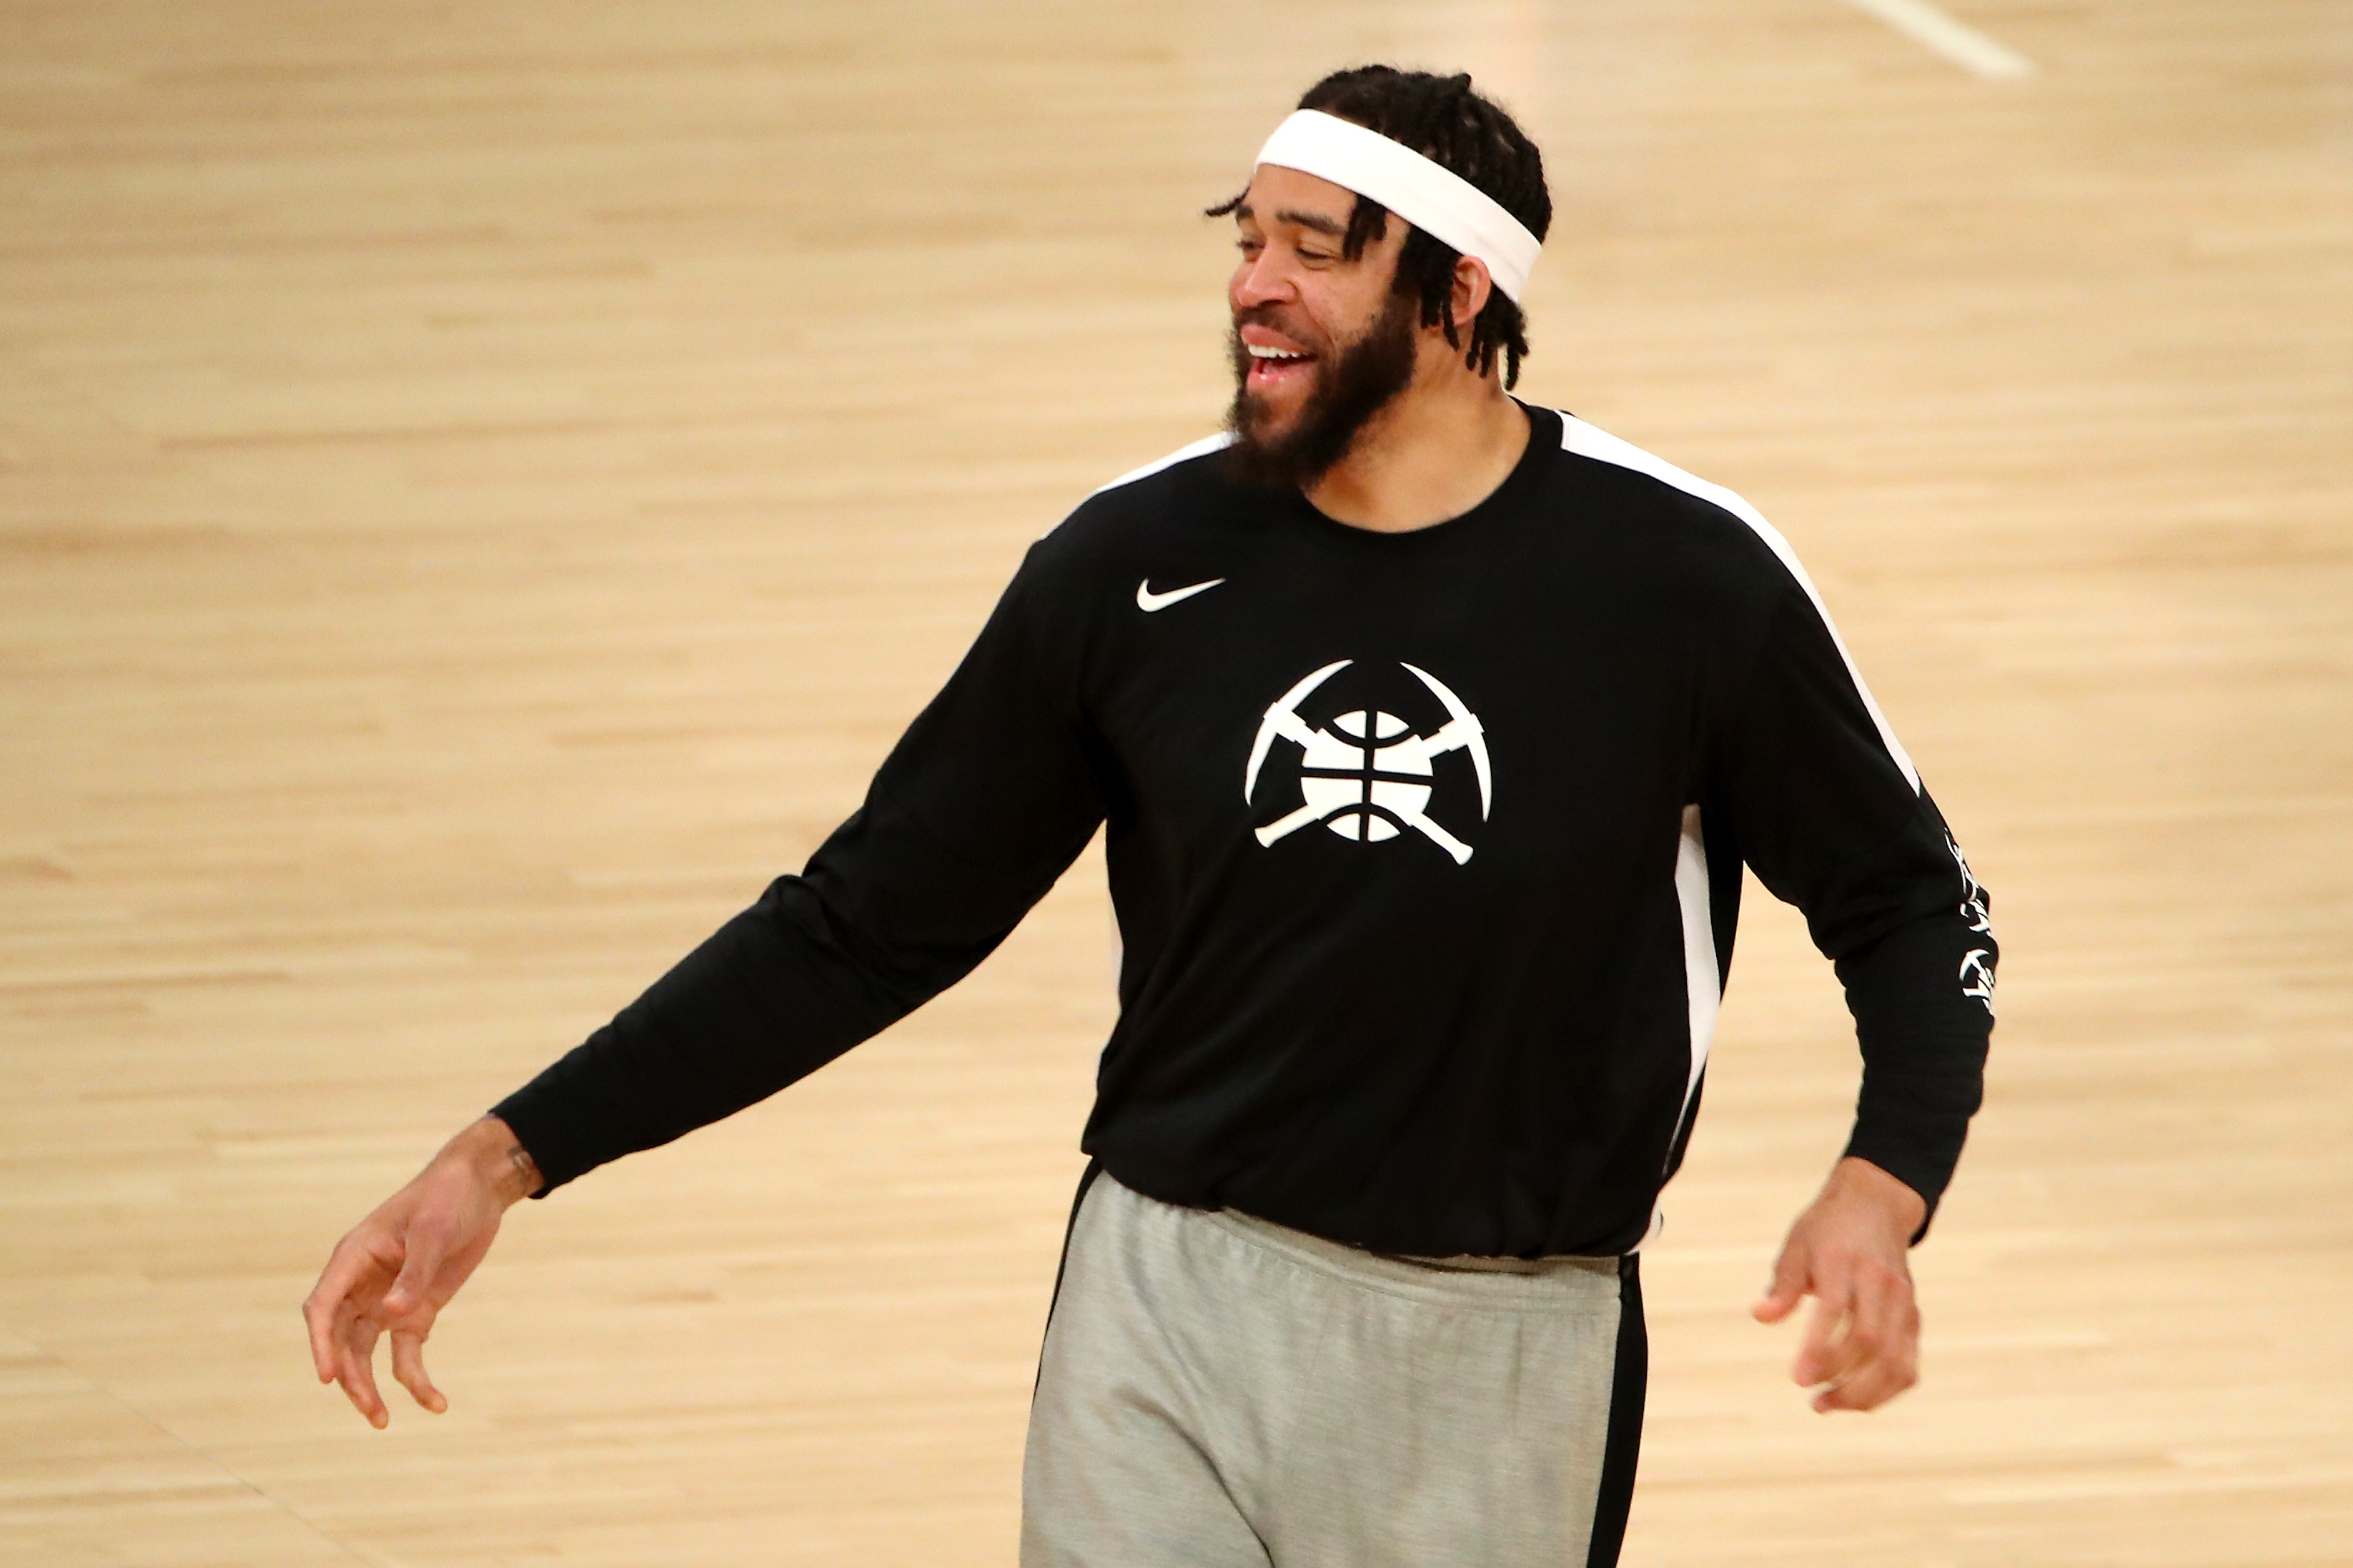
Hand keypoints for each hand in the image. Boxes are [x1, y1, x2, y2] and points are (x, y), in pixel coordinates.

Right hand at [302, 1116, 539, 1427]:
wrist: (479, 1188)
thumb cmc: (448, 1197)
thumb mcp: (433, 1230)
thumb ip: (415, 1272)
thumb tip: (394, 1313)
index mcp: (353, 1258)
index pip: (323, 1307)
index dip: (320, 1343)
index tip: (328, 1377)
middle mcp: (361, 1285)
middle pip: (341, 1338)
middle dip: (349, 1375)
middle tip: (369, 1409)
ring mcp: (387, 1301)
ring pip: (365, 1353)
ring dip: (371, 1386)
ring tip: (381, 1421)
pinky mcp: (415, 1312)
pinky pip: (407, 1353)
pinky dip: (416, 1379)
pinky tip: (434, 1404)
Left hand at [1750, 1156, 1927, 1412]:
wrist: (1876, 1206)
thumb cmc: (1826, 1230)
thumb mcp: (1796, 1246)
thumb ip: (1782, 1285)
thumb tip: (1761, 1316)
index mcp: (1844, 1261)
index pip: (1836, 1311)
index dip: (1819, 1349)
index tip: (1799, 1379)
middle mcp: (1880, 1282)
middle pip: (1870, 1341)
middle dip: (1840, 1377)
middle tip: (1811, 1399)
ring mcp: (1903, 1302)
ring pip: (1896, 1360)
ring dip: (1864, 1393)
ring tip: (1827, 1405)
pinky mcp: (1914, 1317)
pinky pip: (1908, 1364)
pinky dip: (1886, 1390)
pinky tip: (1855, 1399)